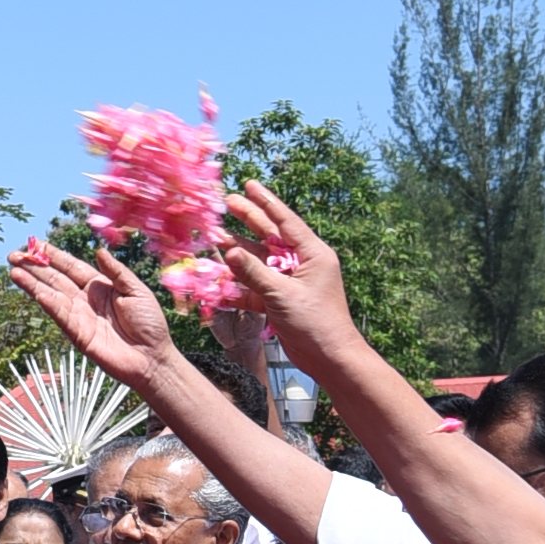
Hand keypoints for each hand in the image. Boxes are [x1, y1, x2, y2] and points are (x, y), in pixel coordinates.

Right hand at [4, 237, 172, 386]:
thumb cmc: (150, 324)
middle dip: (34, 267)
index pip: (71, 267)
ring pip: (51, 295)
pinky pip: (60, 315)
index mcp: (100, 285)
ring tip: (14, 271)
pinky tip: (35, 292)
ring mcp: (79, 316)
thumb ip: (117, 271)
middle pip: (55, 279)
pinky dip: (48, 303)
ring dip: (32, 284)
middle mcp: (85, 299)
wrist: (152, 357)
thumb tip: (99, 251)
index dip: (54, 256)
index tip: (36, 244)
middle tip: (14, 256)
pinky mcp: (78, 334)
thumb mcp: (137, 290)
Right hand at [215, 182, 357, 367]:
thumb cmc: (316, 322)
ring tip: (215, 237)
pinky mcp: (280, 301)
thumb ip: (253, 272)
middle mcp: (302, 264)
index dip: (266, 202)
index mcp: (313, 254)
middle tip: (227, 202)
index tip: (249, 185)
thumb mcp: (282, 294)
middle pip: (270, 236)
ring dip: (238, 253)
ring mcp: (290, 282)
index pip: (285, 220)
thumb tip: (228, 252)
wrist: (329, 358)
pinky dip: (239, 284)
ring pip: (259, 262)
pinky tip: (219, 277)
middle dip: (248, 220)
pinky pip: (255, 287)